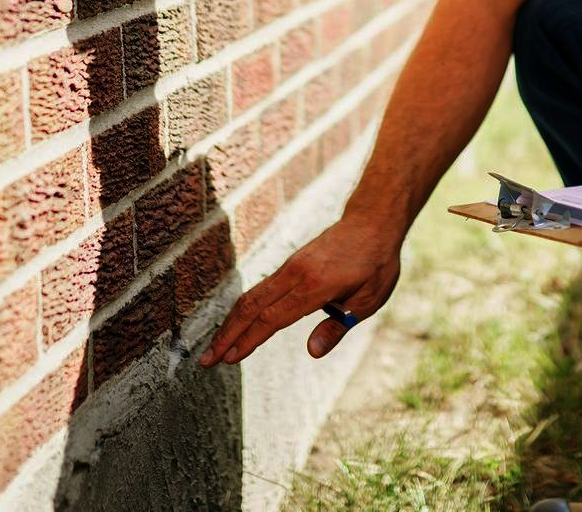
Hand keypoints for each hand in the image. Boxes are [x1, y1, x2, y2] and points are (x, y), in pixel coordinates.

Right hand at [198, 215, 401, 366]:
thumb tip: (312, 352)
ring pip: (250, 296)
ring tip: (214, 348)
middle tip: (205, 361)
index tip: (228, 359)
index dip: (248, 340)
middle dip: (227, 335)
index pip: (273, 318)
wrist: (372, 221)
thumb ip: (338, 327)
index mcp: (315, 286)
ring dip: (230, 323)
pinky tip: (236, 325)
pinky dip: (243, 310)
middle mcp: (295, 274)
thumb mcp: (368, 300)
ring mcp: (290, 267)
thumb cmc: (375, 264)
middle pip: (251, 307)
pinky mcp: (289, 265)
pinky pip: (260, 289)